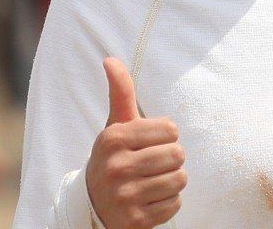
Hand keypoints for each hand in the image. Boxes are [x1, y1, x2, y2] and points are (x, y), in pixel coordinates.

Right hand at [86, 58, 186, 228]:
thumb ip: (120, 93)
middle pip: (177, 155)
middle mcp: (117, 167)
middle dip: (172, 159)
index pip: (171, 129)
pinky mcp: (136, 220)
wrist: (94, 205)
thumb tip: (110, 59)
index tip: (150, 143)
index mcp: (113, 138)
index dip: (166, 136)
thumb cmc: (114, 157)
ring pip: (179, 180)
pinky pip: (174, 204)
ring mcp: (125, 196)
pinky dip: (168, 202)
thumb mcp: (115, 126)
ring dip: (172, 181)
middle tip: (154, 164)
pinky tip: (150, 199)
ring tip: (153, 181)